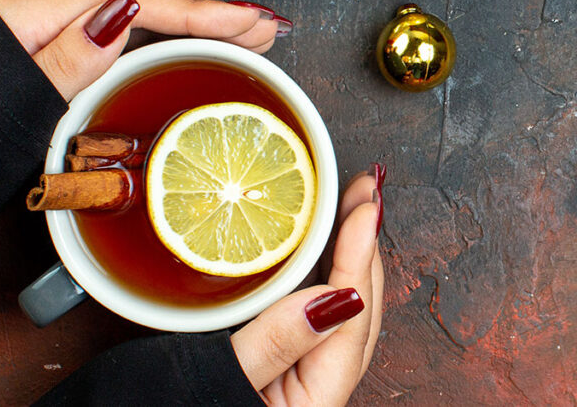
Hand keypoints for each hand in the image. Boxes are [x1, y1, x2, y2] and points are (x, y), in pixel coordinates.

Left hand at [0, 0, 289, 99]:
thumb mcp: (16, 107)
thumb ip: (71, 56)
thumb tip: (126, 13)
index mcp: (28, 11)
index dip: (195, 11)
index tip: (245, 21)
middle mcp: (40, 10)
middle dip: (207, 12)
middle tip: (265, 25)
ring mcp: (48, 30)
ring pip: (137, 14)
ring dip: (193, 23)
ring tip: (246, 32)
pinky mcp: (56, 52)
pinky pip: (123, 35)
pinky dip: (165, 38)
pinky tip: (193, 46)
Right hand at [231, 167, 384, 405]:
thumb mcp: (211, 383)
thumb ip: (273, 345)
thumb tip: (336, 298)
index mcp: (310, 406)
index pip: (351, 322)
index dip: (360, 258)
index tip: (364, 208)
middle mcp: (311, 392)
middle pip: (357, 313)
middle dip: (364, 246)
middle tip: (365, 191)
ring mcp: (294, 377)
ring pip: (337, 311)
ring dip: (347, 254)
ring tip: (351, 205)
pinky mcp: (272, 364)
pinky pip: (309, 315)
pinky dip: (319, 272)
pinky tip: (318, 245)